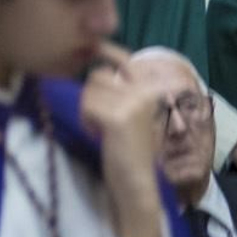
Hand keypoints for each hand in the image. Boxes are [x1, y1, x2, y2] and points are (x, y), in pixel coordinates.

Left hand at [80, 44, 164, 236]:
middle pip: (97, 75)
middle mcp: (145, 91)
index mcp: (149, 90)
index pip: (123, 59)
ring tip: (101, 129)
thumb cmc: (127, 151)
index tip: (93, 49)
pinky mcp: (119, 118)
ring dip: (87, 110)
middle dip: (91, 97)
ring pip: (89, 90)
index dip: (104, 52)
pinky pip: (87, 105)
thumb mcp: (127, 113)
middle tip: (101, 121)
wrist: (136, 187)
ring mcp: (133, 103)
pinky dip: (86, 121)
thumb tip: (94, 52)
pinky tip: (98, 136)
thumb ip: (117, 89)